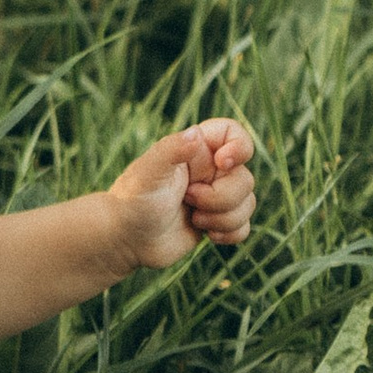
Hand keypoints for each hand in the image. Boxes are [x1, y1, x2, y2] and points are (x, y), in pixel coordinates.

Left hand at [106, 118, 257, 272]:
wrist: (125, 239)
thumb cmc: (131, 201)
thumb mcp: (148, 172)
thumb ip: (171, 150)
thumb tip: (196, 133)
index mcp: (194, 150)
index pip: (232, 133)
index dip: (239, 146)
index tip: (223, 163)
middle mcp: (208, 171)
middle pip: (245, 179)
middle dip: (221, 197)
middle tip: (189, 200)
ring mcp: (214, 196)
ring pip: (247, 204)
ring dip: (223, 218)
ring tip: (194, 219)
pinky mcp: (216, 221)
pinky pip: (244, 227)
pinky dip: (230, 233)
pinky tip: (206, 235)